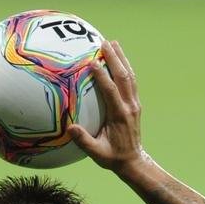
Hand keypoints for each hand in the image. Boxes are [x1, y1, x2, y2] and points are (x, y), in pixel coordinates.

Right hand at [68, 40, 144, 171]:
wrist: (133, 161)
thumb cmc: (112, 158)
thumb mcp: (97, 154)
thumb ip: (84, 141)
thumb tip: (70, 128)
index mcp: (119, 116)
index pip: (110, 91)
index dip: (102, 76)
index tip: (93, 62)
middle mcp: (129, 106)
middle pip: (123, 77)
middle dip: (114, 58)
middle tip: (104, 42)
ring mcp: (134, 104)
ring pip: (129, 76)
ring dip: (122, 59)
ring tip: (113, 43)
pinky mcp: (135, 104)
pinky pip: (131, 81)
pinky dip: (125, 67)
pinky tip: (120, 58)